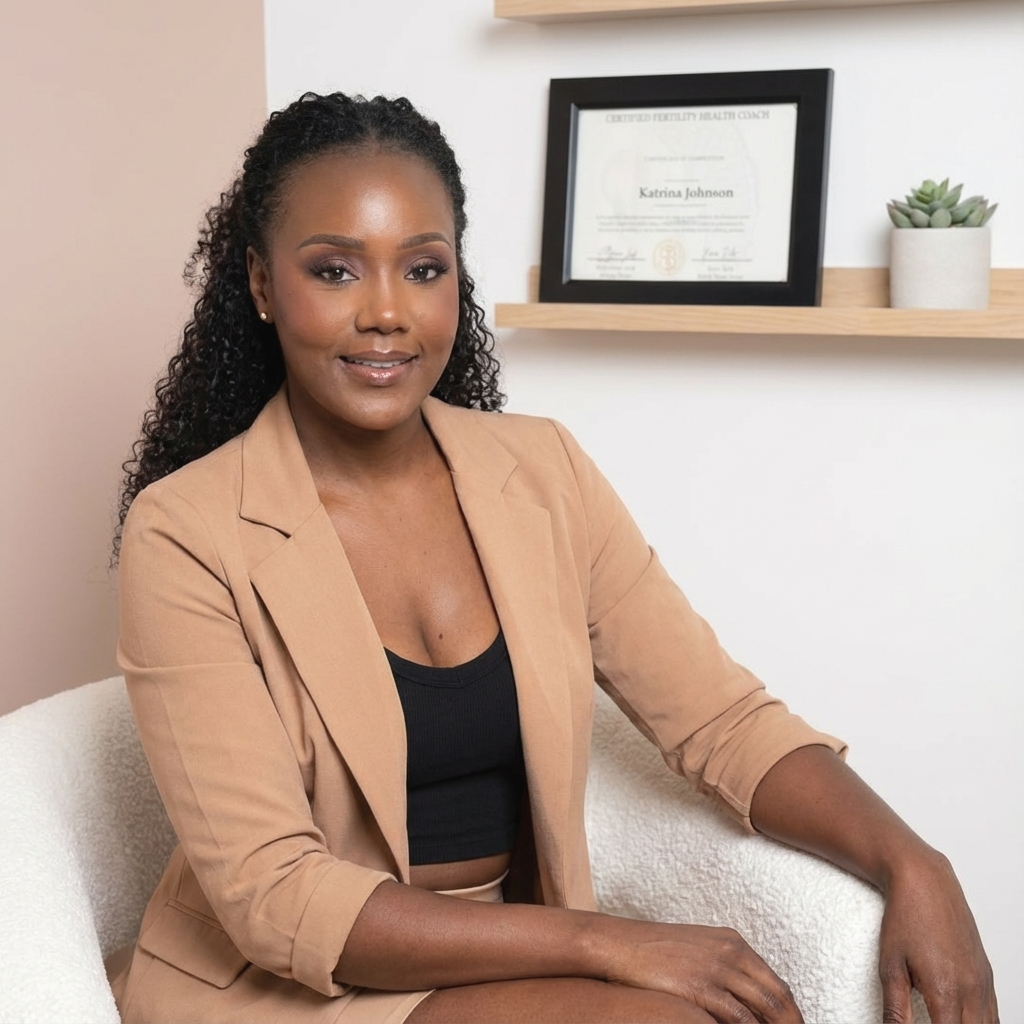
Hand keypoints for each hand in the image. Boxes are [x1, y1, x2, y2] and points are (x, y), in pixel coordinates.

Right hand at [591, 916, 802, 1022]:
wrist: (622, 944)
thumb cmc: (655, 951)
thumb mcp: (698, 952)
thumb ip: (724, 972)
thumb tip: (745, 1002)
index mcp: (733, 943)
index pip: (777, 985)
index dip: (792, 1015)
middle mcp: (731, 953)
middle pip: (778, 999)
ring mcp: (717, 969)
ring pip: (764, 1011)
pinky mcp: (700, 988)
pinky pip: (737, 1019)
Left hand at [879, 849, 997, 1022]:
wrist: (925, 881)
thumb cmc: (905, 918)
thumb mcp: (890, 965)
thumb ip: (895, 1009)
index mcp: (946, 991)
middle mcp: (971, 990)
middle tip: (932, 1020)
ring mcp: (983, 982)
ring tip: (943, 1019)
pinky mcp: (986, 973)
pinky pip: (992, 1012)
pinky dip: (981, 1023)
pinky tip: (963, 1019)